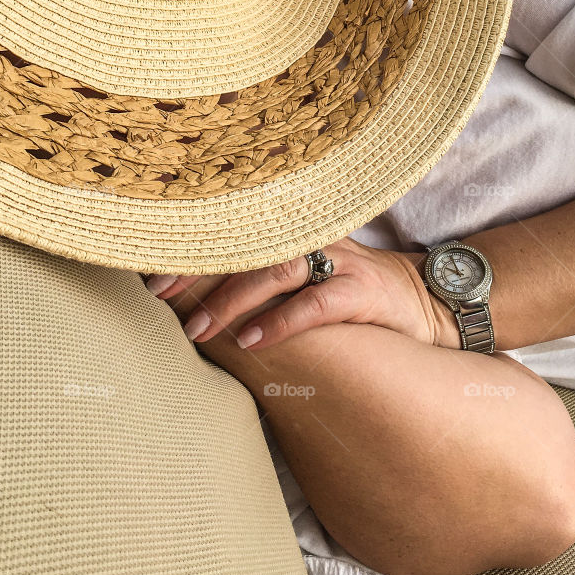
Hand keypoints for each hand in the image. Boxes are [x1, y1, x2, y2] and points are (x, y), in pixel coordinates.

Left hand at [145, 238, 449, 350]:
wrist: (424, 303)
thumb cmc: (348, 298)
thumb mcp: (302, 282)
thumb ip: (259, 281)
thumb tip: (192, 303)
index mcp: (292, 233)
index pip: (233, 234)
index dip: (190, 252)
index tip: (149, 276)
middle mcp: (312, 239)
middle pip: (246, 245)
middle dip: (199, 272)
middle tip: (160, 299)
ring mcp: (339, 262)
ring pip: (276, 270)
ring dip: (232, 300)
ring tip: (198, 330)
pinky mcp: (364, 291)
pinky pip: (317, 302)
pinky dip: (281, 321)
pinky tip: (252, 341)